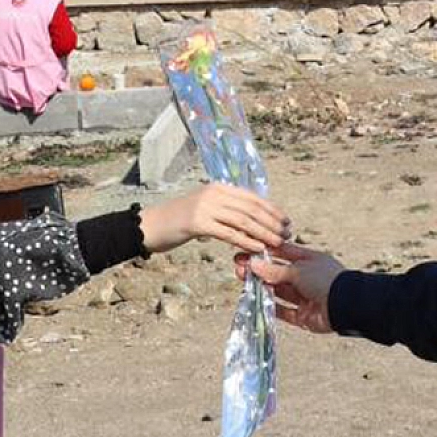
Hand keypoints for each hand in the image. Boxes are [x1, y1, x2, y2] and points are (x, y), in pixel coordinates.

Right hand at [140, 183, 289, 254]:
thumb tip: (251, 220)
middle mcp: (214, 193)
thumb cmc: (178, 221)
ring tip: (277, 244)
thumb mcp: (205, 209)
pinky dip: (246, 241)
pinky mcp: (198, 223)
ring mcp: (206, 207)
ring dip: (263, 233)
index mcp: (219, 187)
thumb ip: (225, 211)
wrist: (150, 226)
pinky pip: (229, 233)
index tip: (286, 222)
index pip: (252, 197)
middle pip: (251, 208)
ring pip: (243, 221)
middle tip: (287, 235)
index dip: (272, 210)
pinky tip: (257, 249)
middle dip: (272, 222)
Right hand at [234, 242, 343, 333]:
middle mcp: (306, 278)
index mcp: (309, 260)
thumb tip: (253, 264)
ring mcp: (305, 297)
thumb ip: (274, 269)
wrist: (345, 305)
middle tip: (239, 268)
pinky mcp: (303, 316)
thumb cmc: (325, 280)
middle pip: (278, 273)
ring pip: (279, 292)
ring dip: (263, 287)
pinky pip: (284, 312)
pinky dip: (271, 307)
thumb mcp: (298, 270)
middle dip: (260, 271)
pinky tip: (256, 301)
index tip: (247, 251)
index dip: (265, 252)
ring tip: (244, 281)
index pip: (284, 253)